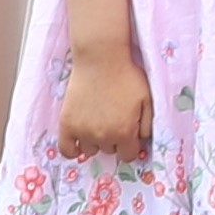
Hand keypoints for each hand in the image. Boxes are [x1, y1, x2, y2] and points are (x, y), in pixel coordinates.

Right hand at [55, 31, 156, 167]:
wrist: (100, 59)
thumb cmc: (126, 76)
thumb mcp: (147, 100)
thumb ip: (148, 125)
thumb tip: (142, 141)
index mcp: (125, 133)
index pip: (128, 155)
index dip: (130, 145)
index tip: (128, 133)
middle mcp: (104, 137)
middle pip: (109, 150)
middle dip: (113, 138)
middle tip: (112, 118)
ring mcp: (83, 132)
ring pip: (90, 149)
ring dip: (94, 139)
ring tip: (96, 120)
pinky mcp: (67, 124)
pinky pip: (66, 149)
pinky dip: (72, 149)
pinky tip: (78, 141)